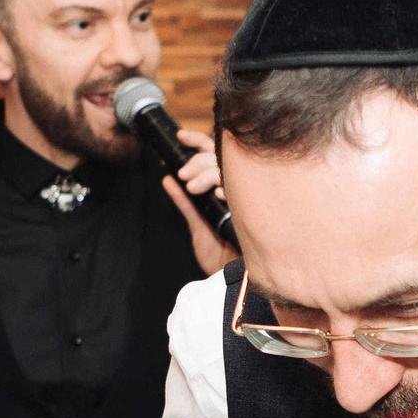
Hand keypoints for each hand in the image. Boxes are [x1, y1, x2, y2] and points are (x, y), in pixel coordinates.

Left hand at [162, 126, 236, 276]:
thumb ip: (184, 203)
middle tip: (184, 176)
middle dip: (197, 163)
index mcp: (224, 190)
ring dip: (206, 175)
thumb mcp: (196, 225)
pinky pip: (237, 196)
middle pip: (219, 160)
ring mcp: (245, 201)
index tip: (180, 137)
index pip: (213, 156)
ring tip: (192, 187)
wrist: (229, 281)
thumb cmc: (217, 254)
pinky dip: (226, 191)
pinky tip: (218, 195)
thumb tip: (167, 179)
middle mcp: (236, 191)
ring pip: (226, 173)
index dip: (197, 143)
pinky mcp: (250, 215)